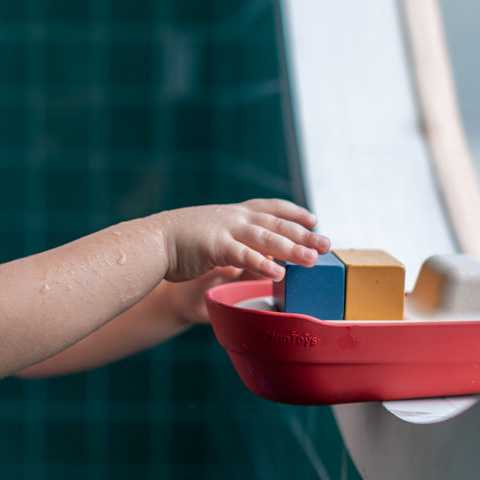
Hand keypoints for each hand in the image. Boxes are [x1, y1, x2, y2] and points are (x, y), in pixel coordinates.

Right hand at [153, 199, 329, 282]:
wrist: (152, 241)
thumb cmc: (180, 242)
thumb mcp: (212, 235)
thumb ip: (233, 243)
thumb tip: (249, 258)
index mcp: (234, 212)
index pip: (271, 207)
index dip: (293, 212)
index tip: (313, 218)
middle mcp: (235, 217)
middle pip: (277, 224)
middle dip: (304, 234)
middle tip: (327, 243)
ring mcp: (226, 230)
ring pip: (267, 238)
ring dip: (292, 248)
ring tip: (313, 259)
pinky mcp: (216, 247)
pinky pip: (244, 255)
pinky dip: (263, 263)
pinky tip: (279, 272)